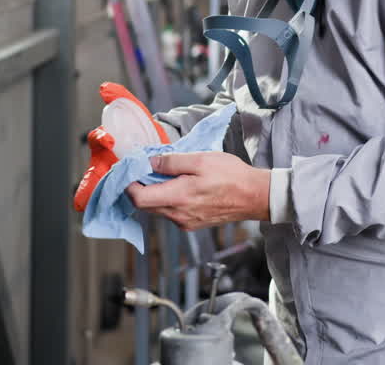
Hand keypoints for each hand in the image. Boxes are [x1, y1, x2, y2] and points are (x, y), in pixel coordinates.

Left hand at [126, 151, 270, 229]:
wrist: (255, 196)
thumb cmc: (231, 175)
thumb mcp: (200, 159)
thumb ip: (171, 162)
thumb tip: (149, 162)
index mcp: (178, 198)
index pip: (138, 198)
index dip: (129, 185)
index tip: (131, 171)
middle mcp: (178, 215)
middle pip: (145, 205)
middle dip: (141, 187)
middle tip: (146, 168)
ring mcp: (185, 222)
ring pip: (158, 209)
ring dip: (156, 193)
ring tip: (167, 175)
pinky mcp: (192, 224)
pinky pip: (171, 213)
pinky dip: (169, 199)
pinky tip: (181, 186)